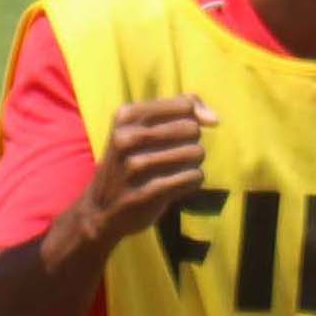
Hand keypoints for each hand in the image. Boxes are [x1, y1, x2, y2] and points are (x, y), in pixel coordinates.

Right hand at [67, 93, 214, 248]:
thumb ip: (181, 110)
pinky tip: (176, 187)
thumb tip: (214, 118)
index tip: (184, 133)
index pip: (184, 105)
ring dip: (193, 164)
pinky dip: (192, 182)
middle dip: (191, 143)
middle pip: (192, 129)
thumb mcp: (142, 128)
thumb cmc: (130, 162)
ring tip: (174, 172)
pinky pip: (193, 177)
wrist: (101, 210)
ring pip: (196, 153)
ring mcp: (135, 166)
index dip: (194, 119)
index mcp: (126, 116)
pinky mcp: (148, 192)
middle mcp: (127, 138)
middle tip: (173, 157)